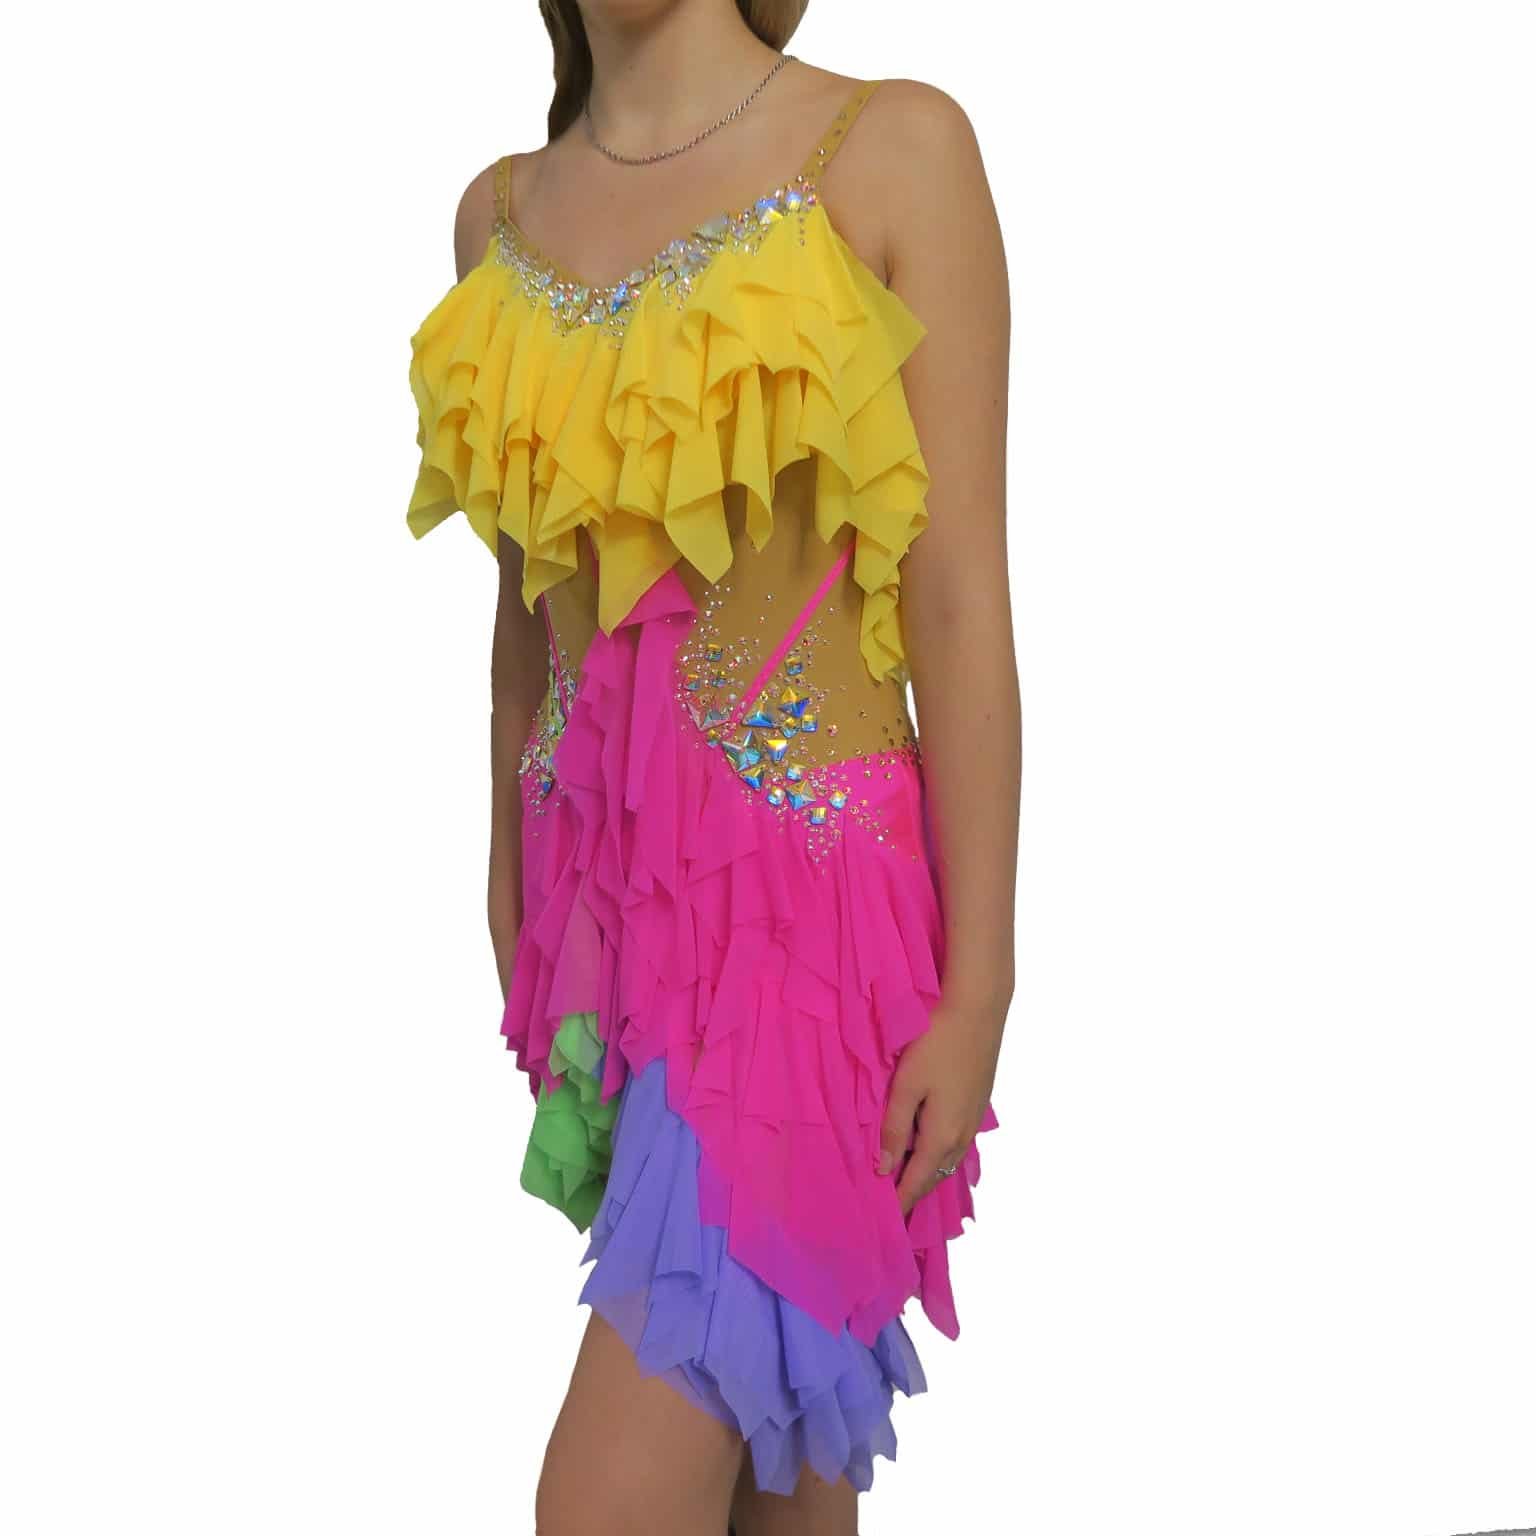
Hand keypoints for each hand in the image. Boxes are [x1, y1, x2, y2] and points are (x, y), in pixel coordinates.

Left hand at [877, 998, 1003, 1215]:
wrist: (979, 1008)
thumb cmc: (935, 1042)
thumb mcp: (905, 1085)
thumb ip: (893, 1128)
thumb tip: (884, 1169)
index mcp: (941, 1136)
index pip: (917, 1182)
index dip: (901, 1201)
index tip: (885, 1222)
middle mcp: (963, 1136)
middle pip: (935, 1175)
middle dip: (914, 1190)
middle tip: (891, 1203)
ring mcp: (975, 1119)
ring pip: (948, 1158)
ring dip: (928, 1171)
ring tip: (905, 1178)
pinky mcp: (979, 1102)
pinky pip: (957, 1141)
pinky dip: (940, 1152)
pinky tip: (927, 1145)